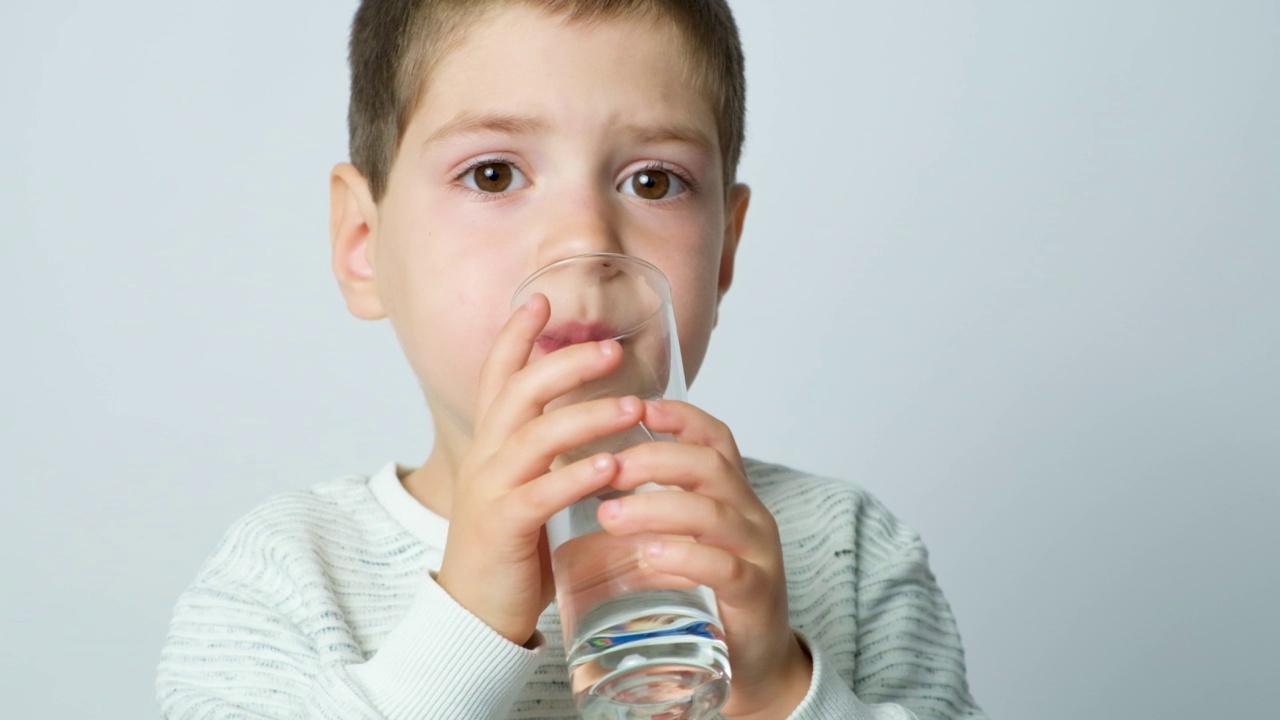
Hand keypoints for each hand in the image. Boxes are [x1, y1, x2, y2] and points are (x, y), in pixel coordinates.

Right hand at [435, 294, 645, 645]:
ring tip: (632, 405)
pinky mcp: (503, 527)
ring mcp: (490, 490)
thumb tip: (590, 417)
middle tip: (611, 349)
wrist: (475, 611)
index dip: (516, 335)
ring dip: (586, 416)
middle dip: (565, 364)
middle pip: (519, 392)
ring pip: (534, 437)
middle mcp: (485, 457)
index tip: (541, 299)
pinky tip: (611, 465)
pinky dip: (576, 475)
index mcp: (491, 443)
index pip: (498, 376)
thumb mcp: (525, 484)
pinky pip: (540, 493)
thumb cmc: (511, 545)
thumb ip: (545, 449)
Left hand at [599, 400, 812, 718]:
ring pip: (713, 513)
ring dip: (656, 508)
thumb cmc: (708, 594)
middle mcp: (750, 515)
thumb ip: (645, 510)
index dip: (680, 417)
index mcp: (730, 495)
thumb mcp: (680, 540)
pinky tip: (650, 554)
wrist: (754, 663)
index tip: (638, 406)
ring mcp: (756, 554)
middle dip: (654, 459)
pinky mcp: (755, 595)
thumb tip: (577, 478)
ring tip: (609, 515)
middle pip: (709, 466)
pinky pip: (724, 566)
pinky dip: (685, 556)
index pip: (714, 438)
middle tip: (605, 467)